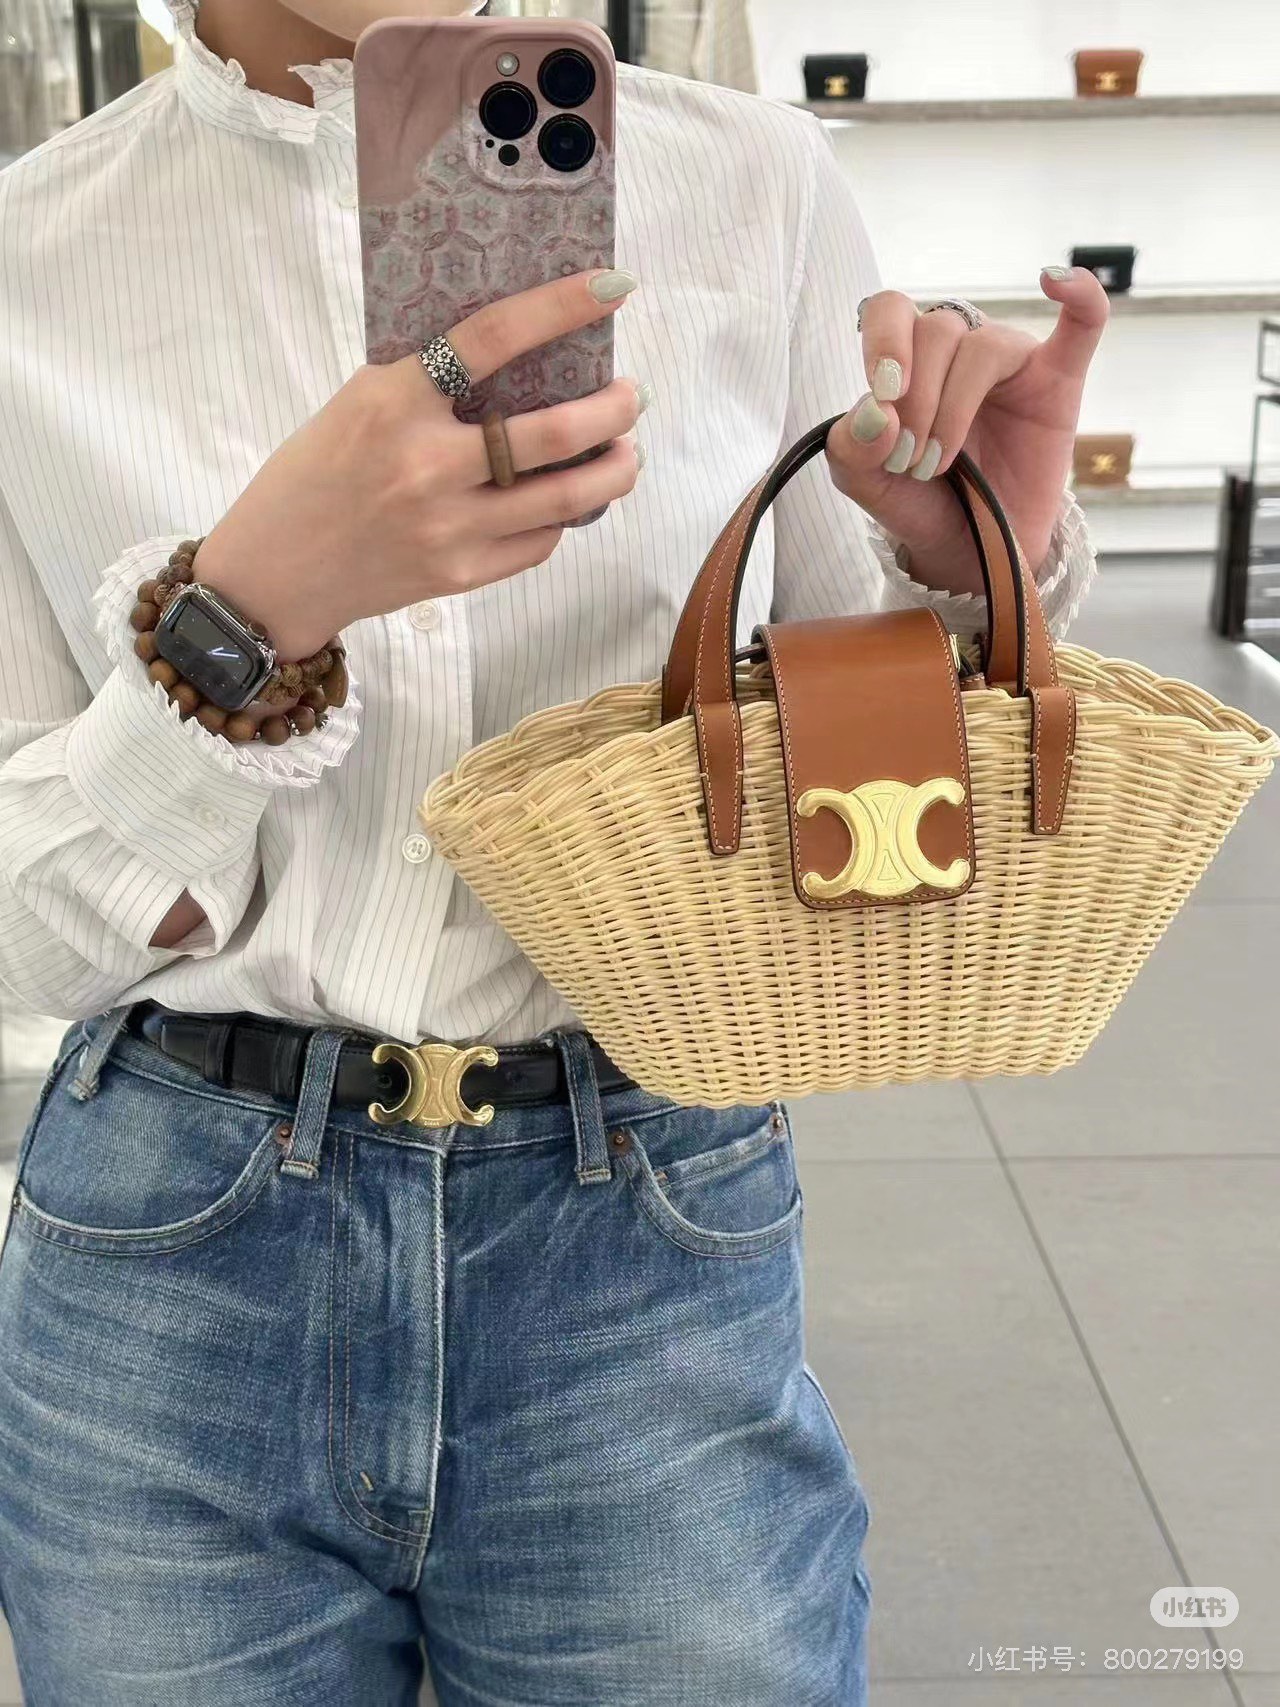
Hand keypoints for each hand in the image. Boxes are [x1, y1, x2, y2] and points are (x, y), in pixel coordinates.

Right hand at [195, 270, 643, 659]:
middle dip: (614, 409)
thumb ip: (427, 382)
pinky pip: (539, 541)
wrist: (277, 573)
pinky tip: (567, 499)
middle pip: (553, 432)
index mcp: (392, 402)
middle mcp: (426, 466)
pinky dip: (563, 516)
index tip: (612, 286)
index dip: (561, 307)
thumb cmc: (316, 475)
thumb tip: (522, 353)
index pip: (492, 338)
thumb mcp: (357, 405)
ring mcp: (448, 527)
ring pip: (565, 497)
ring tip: (626, 451)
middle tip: (633, 394)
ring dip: (613, 469)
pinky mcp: (461, 574)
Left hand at [824, 269, 1109, 592]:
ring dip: (954, 408)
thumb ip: (852, 449)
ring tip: (940, 463)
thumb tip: (872, 412)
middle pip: (936, 330)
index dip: (884, 345)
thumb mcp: (867, 485)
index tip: (884, 398)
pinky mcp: (1058, 383)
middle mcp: (959, 348)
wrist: (970, 551)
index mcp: (909, 357)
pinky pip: (1081, 327)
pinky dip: (1080, 297)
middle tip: (911, 461)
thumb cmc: (921, 503)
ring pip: (983, 347)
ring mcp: (1012, 362)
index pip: (892, 311)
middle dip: (916, 400)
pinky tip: (1058, 281)